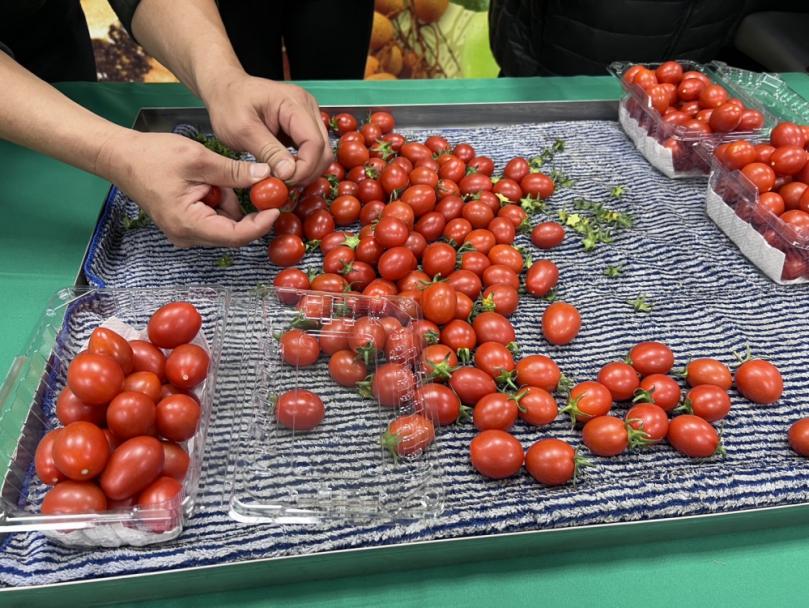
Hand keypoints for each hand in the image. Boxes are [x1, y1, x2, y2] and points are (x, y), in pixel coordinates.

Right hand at [99, 131, 279, 247]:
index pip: (235, 236)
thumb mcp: (199, 159)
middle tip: (249, 179)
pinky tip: (206, 181)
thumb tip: (266, 176)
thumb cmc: (152, 156)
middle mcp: (188, 236)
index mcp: (188, 224)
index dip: (260, 224)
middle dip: (244, 206)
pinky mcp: (187, 223)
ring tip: (210, 175)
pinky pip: (214, 216)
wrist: (120, 157)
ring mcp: (186, 232)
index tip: (276, 207)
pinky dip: (219, 199)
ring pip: (225, 221)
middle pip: (233, 230)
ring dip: (228, 199)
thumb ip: (234, 172)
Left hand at [202, 72, 332, 185]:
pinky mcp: (303, 125)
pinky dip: (302, 165)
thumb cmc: (229, 104)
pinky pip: (312, 150)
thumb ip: (267, 151)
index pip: (314, 143)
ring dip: (306, 170)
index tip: (284, 183)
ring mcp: (308, 115)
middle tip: (284, 185)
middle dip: (307, 172)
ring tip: (283, 179)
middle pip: (323, 149)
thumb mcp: (242, 130)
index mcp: (295, 103)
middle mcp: (308, 107)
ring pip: (321, 152)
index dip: (304, 168)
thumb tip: (289, 173)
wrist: (225, 88)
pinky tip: (285, 170)